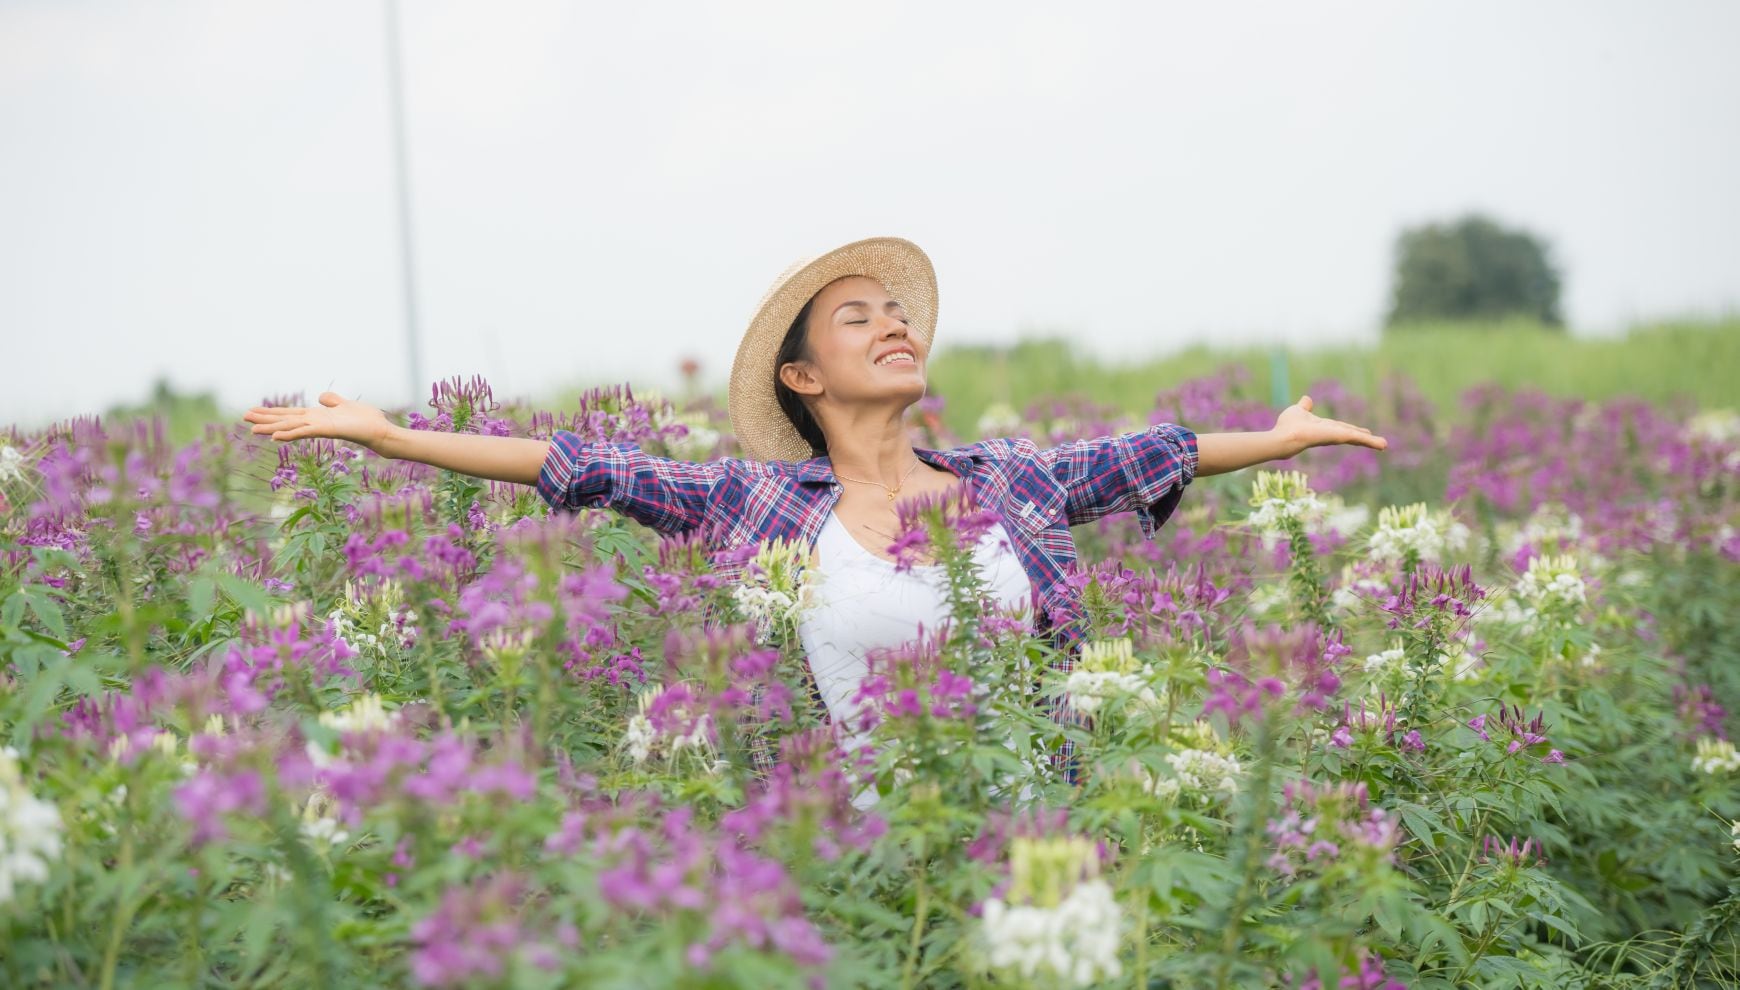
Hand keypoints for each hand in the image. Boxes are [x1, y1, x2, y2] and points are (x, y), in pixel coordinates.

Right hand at [242, 392, 392, 450]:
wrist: (380, 431)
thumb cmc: (365, 421)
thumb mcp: (345, 404)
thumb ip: (332, 401)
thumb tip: (321, 397)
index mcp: (316, 416)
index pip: (289, 414)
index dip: (272, 413)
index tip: (253, 411)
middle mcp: (314, 422)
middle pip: (284, 420)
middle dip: (265, 420)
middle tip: (243, 418)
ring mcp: (319, 427)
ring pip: (290, 426)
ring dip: (271, 428)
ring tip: (252, 430)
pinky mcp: (327, 430)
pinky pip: (304, 432)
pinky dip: (290, 433)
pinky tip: (276, 437)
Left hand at [1273, 395, 1387, 456]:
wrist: (1284, 436)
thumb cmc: (1287, 426)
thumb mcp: (1298, 411)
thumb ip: (1304, 406)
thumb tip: (1306, 399)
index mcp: (1324, 427)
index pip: (1342, 429)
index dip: (1353, 431)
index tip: (1364, 433)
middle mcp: (1332, 434)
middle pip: (1353, 436)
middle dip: (1366, 439)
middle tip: (1381, 444)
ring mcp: (1336, 436)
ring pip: (1357, 438)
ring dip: (1371, 442)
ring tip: (1385, 445)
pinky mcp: (1339, 437)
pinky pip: (1357, 437)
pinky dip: (1369, 441)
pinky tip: (1381, 444)